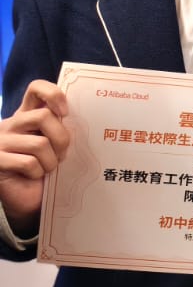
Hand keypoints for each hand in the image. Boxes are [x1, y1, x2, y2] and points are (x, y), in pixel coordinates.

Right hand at [0, 80, 71, 234]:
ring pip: (39, 143)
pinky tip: (35, 176)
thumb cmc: (48, 167)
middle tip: (63, 154)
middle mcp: (11, 124)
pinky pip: (28, 163)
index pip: (36, 88)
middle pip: (43, 117)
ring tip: (48, 168)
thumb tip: (89, 120)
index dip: (53, 95)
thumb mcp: (57, 144)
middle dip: (61, 138)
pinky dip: (38, 172)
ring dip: (51, 160)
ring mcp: (1, 142)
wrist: (29, 198)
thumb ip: (63, 128)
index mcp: (27, 115)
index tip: (65, 112)